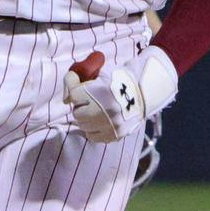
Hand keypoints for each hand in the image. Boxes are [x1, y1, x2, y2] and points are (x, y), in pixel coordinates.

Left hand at [63, 47, 178, 143]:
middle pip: (77, 113)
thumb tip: (65, 100)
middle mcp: (105, 109)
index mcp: (101, 91)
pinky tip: (100, 121)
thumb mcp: (100, 73)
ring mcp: (111, 124)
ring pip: (83, 126)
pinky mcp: (115, 134)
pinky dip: (93, 129)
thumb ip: (78, 82)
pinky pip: (93, 136)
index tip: (79, 86)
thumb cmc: (119, 81)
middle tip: (89, 101)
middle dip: (80, 106)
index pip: (73, 95)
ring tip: (95, 111)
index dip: (75, 89)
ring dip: (85, 118)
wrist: (144, 92)